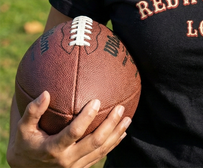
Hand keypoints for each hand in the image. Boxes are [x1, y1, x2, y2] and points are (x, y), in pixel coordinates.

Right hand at [7, 91, 131, 167]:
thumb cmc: (25, 143)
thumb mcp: (23, 129)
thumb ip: (32, 112)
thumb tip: (45, 93)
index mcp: (53, 149)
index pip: (74, 132)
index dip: (86, 118)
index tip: (96, 100)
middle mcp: (67, 160)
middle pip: (94, 142)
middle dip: (110, 125)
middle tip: (120, 108)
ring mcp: (76, 166)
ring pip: (101, 150)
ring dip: (116, 134)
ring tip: (128, 118)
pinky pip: (100, 156)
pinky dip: (113, 144)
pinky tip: (122, 132)